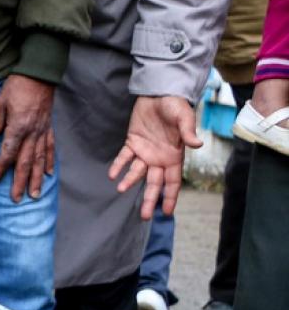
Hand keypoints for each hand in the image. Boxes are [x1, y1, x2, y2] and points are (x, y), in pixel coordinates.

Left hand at [0, 74, 55, 201]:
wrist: (40, 73)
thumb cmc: (17, 86)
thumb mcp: (0, 103)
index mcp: (18, 128)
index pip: (7, 154)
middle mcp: (32, 133)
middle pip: (25, 162)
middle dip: (20, 182)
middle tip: (17, 199)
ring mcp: (42, 131)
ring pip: (40, 159)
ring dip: (36, 178)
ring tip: (35, 194)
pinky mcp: (48, 127)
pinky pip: (50, 148)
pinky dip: (49, 162)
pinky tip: (48, 173)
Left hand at [108, 95, 200, 218]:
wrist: (160, 93)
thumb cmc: (176, 106)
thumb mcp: (184, 117)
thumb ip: (188, 132)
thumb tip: (198, 145)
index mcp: (174, 156)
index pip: (172, 182)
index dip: (170, 197)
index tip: (167, 212)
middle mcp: (159, 158)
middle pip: (154, 183)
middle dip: (150, 199)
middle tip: (144, 216)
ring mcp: (145, 151)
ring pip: (137, 172)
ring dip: (130, 180)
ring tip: (121, 189)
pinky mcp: (133, 142)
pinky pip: (124, 156)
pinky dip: (118, 165)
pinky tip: (111, 175)